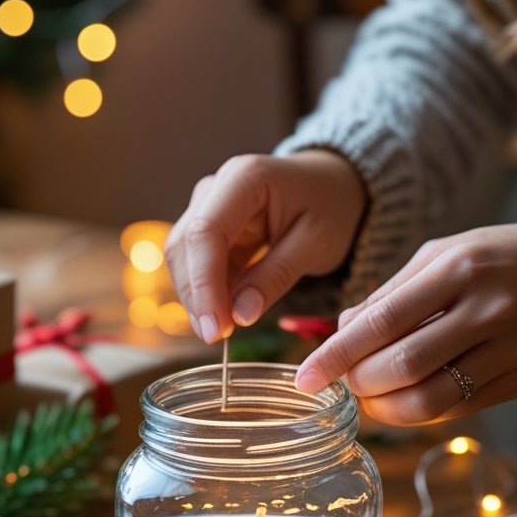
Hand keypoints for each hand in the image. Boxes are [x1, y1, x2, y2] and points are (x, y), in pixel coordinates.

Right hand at [165, 150, 366, 342]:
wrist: (333, 185)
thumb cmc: (330, 207)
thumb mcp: (316, 243)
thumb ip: (276, 276)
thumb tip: (239, 316)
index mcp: (245, 179)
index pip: (206, 233)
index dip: (203, 284)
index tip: (214, 329)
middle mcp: (216, 187)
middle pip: (185, 246)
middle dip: (196, 296)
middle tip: (217, 338)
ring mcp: (208, 206)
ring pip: (183, 258)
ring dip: (197, 297)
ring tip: (220, 332)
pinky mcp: (210, 229)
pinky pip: (197, 264)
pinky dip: (207, 293)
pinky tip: (223, 316)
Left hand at [293, 222, 516, 423]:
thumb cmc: (500, 260)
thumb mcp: (444, 255)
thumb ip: (390, 293)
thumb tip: (340, 330)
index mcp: (458, 269)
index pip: (382, 321)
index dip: (337, 354)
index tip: (305, 376)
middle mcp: (484, 310)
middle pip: (401, 366)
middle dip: (358, 381)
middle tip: (342, 380)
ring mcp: (504, 350)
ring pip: (429, 398)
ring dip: (385, 407)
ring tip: (369, 395)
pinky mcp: (516, 382)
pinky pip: (455, 409)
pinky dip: (417, 412)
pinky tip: (401, 401)